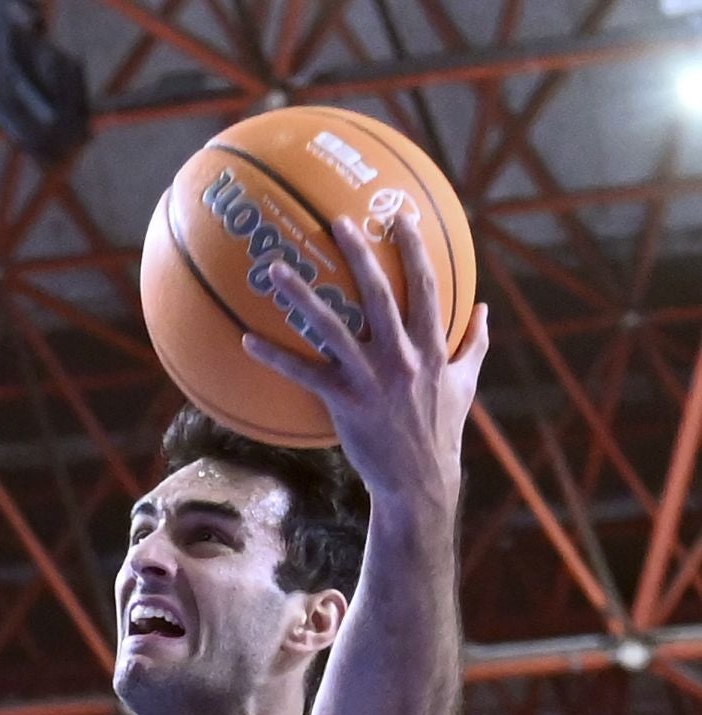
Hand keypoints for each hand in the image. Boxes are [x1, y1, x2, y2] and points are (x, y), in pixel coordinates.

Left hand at [241, 213, 488, 511]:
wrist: (419, 482)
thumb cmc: (439, 431)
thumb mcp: (464, 384)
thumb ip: (473, 343)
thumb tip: (484, 309)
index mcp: (431, 347)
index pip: (426, 286)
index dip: (414, 248)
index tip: (400, 215)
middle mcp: (402, 357)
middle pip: (378, 294)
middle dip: (359, 254)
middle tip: (337, 221)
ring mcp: (371, 379)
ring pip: (332, 327)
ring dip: (301, 295)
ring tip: (275, 269)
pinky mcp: (345, 402)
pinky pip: (303, 373)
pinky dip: (274, 357)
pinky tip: (246, 339)